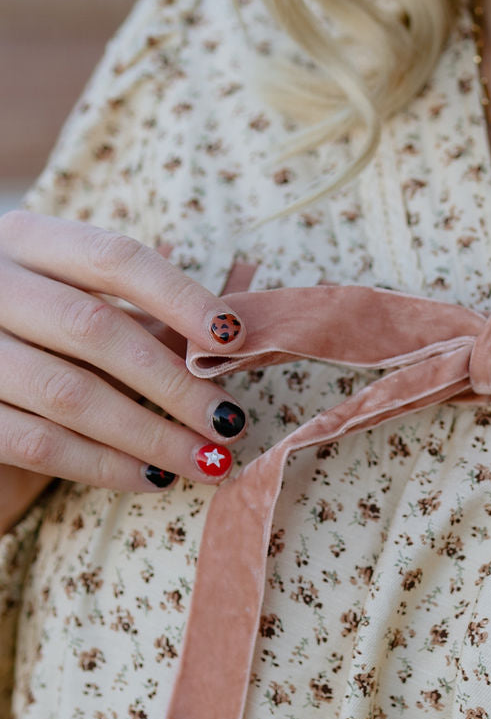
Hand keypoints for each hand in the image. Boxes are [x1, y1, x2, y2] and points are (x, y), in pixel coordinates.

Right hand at [0, 211, 251, 534]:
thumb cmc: (40, 331)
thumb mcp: (76, 301)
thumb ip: (138, 315)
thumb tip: (226, 345)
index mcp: (29, 240)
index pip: (114, 258)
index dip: (179, 298)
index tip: (234, 338)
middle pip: (93, 329)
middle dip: (173, 383)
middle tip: (229, 423)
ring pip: (68, 394)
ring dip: (149, 435)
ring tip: (206, 460)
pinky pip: (39, 443)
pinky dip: (104, 466)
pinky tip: (152, 478)